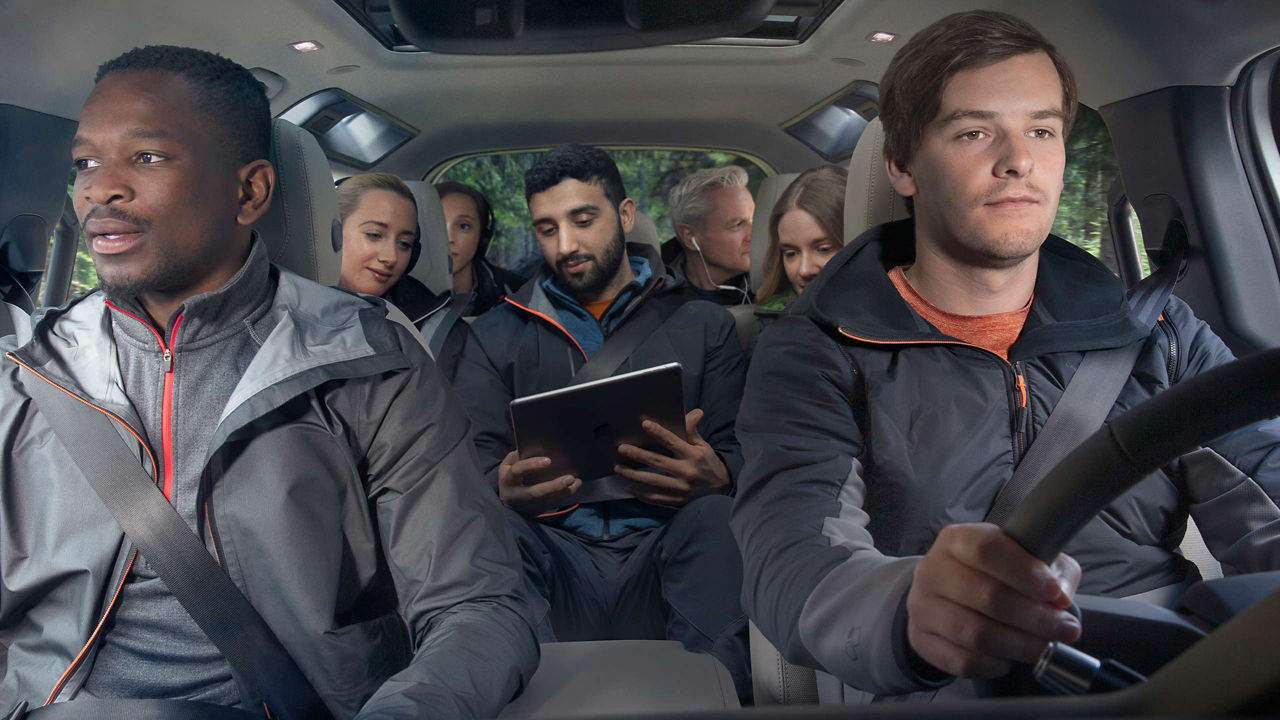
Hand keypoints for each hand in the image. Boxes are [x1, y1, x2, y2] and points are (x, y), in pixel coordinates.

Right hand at [497, 450, 580, 515]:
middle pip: (534, 493)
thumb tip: (528, 447)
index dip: (531, 465)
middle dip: (553, 486)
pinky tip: (574, 486)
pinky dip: (564, 495)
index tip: (548, 460)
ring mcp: (527, 506)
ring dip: (563, 491)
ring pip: (547, 500)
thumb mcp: (507, 466)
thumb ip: (516, 457)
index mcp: (507, 481)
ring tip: (575, 481)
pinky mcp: (536, 511)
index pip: (517, 471)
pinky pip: (552, 504)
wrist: (507, 502)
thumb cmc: (510, 478)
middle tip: (569, 478)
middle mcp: (515, 496)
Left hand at [614, 409, 729, 504]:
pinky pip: (655, 498)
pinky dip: (641, 494)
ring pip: (652, 481)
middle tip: (622, 448)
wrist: (721, 489)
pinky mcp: (676, 500)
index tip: (644, 424)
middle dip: (638, 454)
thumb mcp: (704, 446)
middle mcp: (686, 472)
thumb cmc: (709, 464)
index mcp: (693, 455)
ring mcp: (680, 488)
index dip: (659, 432)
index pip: (673, 442)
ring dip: (633, 474)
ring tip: (618, 468)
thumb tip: (694, 412)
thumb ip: (693, 431)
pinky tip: (628, 488)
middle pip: (658, 462)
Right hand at [905, 523, 1082, 678]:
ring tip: (1043, 646)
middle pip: (987, 596)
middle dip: (1035, 618)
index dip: (1024, 572)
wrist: (942, 596)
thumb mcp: (1022, 558)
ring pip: (976, 634)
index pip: (987, 549)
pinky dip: (994, 665)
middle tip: (1065, 629)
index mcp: (956, 540)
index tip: (1053, 592)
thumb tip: (1060, 598)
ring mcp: (923, 606)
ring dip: (1020, 645)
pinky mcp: (922, 640)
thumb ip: (1051, 569)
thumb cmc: (991, 574)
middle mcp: (933, 570)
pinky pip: (963, 661)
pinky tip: (1009, 659)